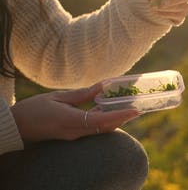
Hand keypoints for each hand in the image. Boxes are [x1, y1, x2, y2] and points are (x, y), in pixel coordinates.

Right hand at [10, 83, 138, 142]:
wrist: (16, 127)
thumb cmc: (33, 109)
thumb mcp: (57, 97)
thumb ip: (82, 93)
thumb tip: (103, 86)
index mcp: (70, 121)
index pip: (101, 120)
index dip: (120, 115)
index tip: (135, 111)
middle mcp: (75, 132)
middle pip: (105, 127)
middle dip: (122, 118)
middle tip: (137, 108)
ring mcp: (74, 136)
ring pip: (100, 129)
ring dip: (115, 119)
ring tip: (127, 107)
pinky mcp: (72, 135)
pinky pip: (92, 129)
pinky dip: (103, 120)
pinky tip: (108, 109)